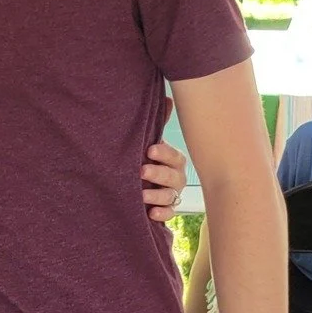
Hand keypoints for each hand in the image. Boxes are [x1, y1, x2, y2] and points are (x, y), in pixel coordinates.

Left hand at [143, 97, 187, 221]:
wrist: (135, 184)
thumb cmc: (145, 159)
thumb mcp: (149, 141)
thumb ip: (157, 124)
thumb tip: (168, 98)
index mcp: (173, 161)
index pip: (174, 156)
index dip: (164, 153)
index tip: (149, 150)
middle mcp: (175, 178)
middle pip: (174, 177)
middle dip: (159, 173)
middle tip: (142, 171)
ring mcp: (171, 195)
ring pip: (170, 196)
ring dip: (157, 195)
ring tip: (142, 194)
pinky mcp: (164, 210)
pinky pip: (168, 214)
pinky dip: (162, 214)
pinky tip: (151, 213)